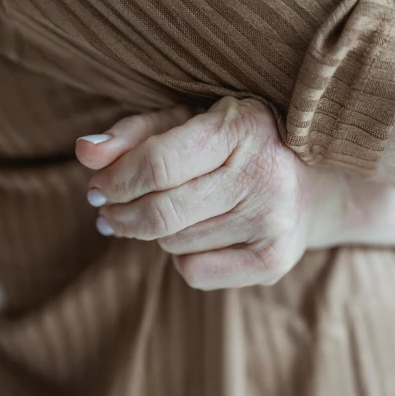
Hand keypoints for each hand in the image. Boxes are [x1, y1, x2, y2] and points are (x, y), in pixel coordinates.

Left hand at [76, 98, 342, 289]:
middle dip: (120, 215)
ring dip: (155, 231)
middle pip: (161, 212)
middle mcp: (265, 175)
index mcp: (242, 128)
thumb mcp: (186, 123)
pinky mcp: (274, 261)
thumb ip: (134, 134)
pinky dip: (182, 257)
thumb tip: (85, 150)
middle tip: (107, 212)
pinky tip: (198, 235)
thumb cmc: (232, 147)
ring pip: (173, 243)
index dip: (115, 181)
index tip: (97, 187)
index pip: (158, 165)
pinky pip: (194, 272)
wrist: (309, 185)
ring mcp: (273, 223)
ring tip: (171, 212)